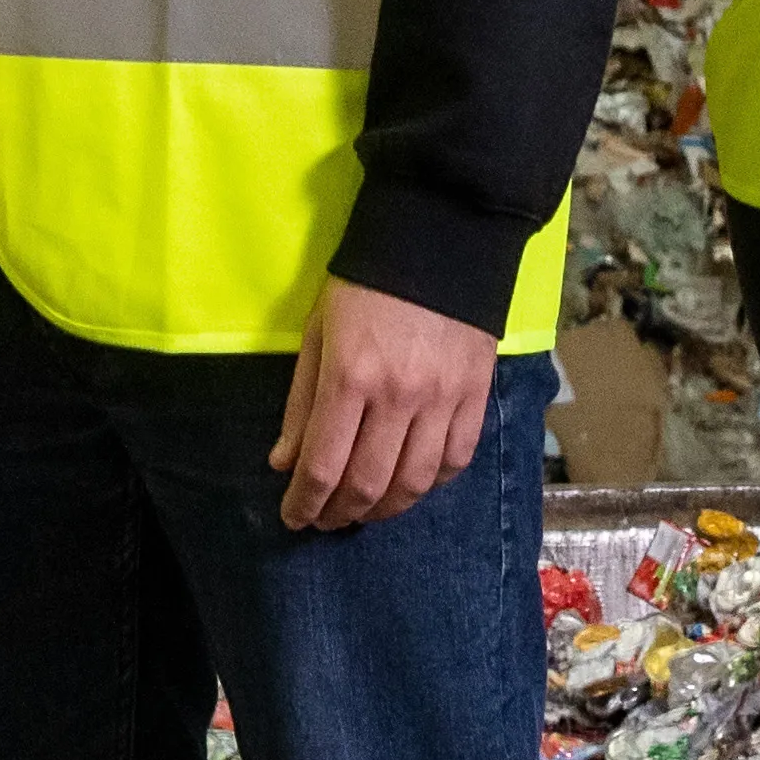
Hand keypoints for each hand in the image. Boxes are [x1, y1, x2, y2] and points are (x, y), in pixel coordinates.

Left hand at [267, 281, 498, 531]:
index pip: (324, 465)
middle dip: (340, 513)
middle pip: (368, 483)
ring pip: (415, 483)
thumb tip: (284, 464)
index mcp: (350, 376)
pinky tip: (411, 484)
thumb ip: (301, 402)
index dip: (305, 502)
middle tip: (325, 519)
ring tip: (365, 510)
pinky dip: (431, 484)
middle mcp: (398, 397)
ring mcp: (443, 399)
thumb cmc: (364, 283)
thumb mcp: (317, 332)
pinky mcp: (476, 395)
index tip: (293, 516)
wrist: (438, 239)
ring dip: (385, 509)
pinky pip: (456, 460)